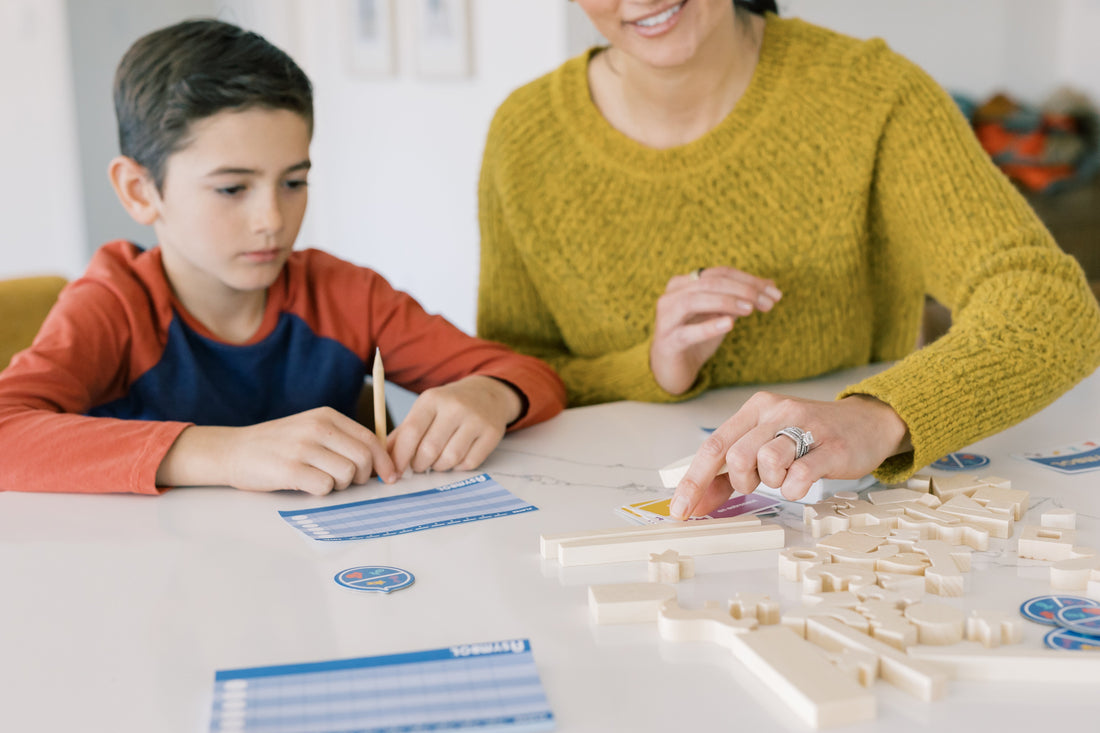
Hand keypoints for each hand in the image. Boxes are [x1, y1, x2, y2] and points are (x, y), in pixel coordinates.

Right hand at [157, 407, 397, 494]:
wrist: (233, 450)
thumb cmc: (279, 444)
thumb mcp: (312, 428)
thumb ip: (342, 439)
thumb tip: (380, 461)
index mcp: (327, 416)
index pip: (370, 439)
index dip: (385, 461)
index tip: (390, 476)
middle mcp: (317, 428)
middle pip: (364, 458)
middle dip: (363, 476)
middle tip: (348, 482)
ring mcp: (302, 448)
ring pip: (347, 474)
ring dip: (340, 485)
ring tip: (321, 480)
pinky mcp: (290, 470)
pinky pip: (324, 487)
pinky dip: (321, 492)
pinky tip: (306, 485)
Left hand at [388, 375, 521, 473]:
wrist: (487, 393)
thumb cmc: (448, 406)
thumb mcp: (425, 410)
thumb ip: (403, 434)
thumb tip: (383, 460)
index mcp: (432, 399)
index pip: (411, 432)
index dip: (400, 456)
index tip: (395, 471)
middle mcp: (455, 407)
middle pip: (429, 449)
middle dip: (419, 465)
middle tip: (419, 466)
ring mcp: (476, 420)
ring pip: (450, 459)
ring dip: (439, 467)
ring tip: (437, 461)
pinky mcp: (492, 433)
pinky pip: (469, 463)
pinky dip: (459, 467)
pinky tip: (457, 458)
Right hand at [649, 267, 780, 394]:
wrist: (672, 369)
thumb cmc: (696, 337)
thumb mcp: (720, 315)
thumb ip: (740, 298)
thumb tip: (770, 285)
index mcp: (684, 283)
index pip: (720, 273)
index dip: (749, 280)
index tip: (775, 293)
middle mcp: (671, 296)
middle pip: (709, 283)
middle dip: (743, 290)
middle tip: (768, 302)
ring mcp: (666, 319)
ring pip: (694, 300)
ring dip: (726, 302)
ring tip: (750, 309)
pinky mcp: (667, 342)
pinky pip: (687, 332)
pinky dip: (709, 326)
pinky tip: (729, 324)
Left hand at [670, 392, 910, 516]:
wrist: (868, 423)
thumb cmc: (810, 437)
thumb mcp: (766, 446)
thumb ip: (729, 474)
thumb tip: (695, 502)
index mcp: (756, 409)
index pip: (713, 446)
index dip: (693, 481)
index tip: (680, 509)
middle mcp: (777, 412)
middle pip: (737, 455)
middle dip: (742, 481)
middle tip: (760, 482)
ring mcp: (806, 426)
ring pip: (766, 461)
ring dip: (771, 482)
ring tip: (786, 476)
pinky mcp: (832, 446)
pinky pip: (800, 475)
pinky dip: (794, 488)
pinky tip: (801, 483)